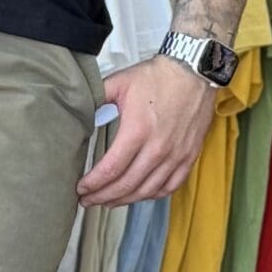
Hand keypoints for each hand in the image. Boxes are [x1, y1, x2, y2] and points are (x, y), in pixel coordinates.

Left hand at [77, 54, 217, 207]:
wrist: (194, 70)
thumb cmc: (158, 76)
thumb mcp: (119, 83)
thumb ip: (96, 99)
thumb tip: (77, 110)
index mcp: (137, 131)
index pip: (111, 169)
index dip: (93, 184)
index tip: (81, 188)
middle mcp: (158, 148)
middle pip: (126, 185)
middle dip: (103, 197)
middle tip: (88, 200)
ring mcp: (176, 155)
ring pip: (147, 191)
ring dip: (125, 200)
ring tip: (108, 201)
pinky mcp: (189, 157)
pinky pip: (170, 186)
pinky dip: (152, 195)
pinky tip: (139, 194)